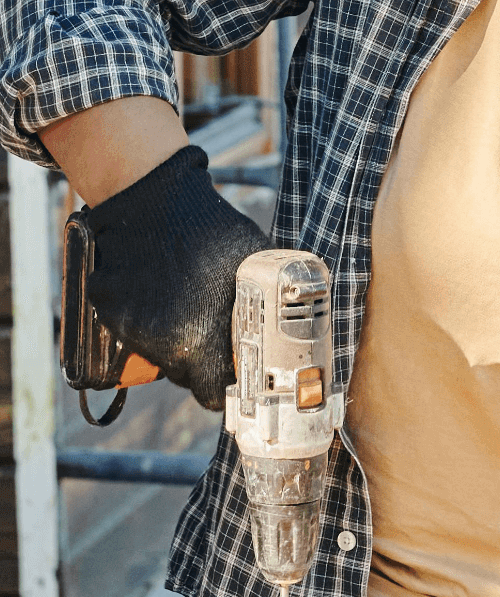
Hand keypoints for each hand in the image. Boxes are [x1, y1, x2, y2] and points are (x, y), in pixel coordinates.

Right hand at [83, 145, 270, 410]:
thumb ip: (270, 306)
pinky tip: (163, 291)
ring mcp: (129, 328)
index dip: (228, 386)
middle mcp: (160, 344)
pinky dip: (147, 318)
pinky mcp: (109, 310)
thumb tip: (294, 328)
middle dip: (202, 362)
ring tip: (190, 305)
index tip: (235, 374)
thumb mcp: (258, 268)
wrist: (155, 202)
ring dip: (174, 340)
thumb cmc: (213, 232)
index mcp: (198, 342)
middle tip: (215, 335)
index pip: (213, 394)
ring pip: (159, 353)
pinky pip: (132, 328)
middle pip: (184, 375)